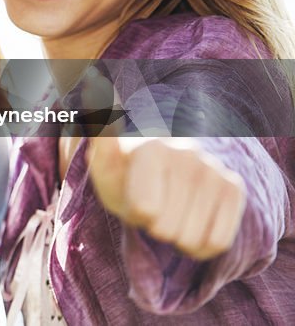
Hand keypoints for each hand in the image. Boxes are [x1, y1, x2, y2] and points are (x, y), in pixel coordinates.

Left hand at [87, 137, 245, 260]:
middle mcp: (188, 154)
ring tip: (169, 210)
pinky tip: (190, 221)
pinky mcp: (233, 188)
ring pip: (191, 239)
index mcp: (153, 148)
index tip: (133, 195)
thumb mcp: (103, 165)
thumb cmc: (124, 176)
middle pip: (166, 229)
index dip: (135, 213)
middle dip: (155, 225)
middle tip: (153, 204)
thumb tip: (96, 86)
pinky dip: (200, 244)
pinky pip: (217, 242)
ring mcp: (214, 171)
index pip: (145, 211)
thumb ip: (101, 138)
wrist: (158, 175)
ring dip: (176, 235)